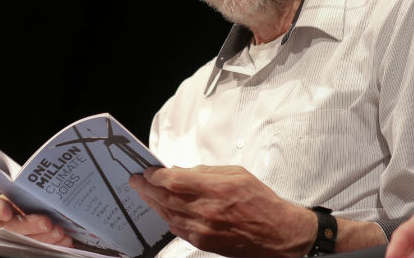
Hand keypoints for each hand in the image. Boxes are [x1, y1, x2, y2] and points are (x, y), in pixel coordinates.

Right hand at [0, 195, 72, 246]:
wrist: (47, 204)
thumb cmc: (38, 194)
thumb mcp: (35, 188)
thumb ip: (39, 191)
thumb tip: (55, 193)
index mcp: (4, 204)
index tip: (7, 213)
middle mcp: (8, 221)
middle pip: (12, 227)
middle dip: (30, 225)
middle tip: (47, 223)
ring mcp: (20, 235)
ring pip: (27, 240)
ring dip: (45, 237)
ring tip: (60, 232)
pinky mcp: (33, 244)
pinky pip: (40, 247)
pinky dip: (55, 243)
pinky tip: (65, 239)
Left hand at [129, 165, 314, 256]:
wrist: (278, 234)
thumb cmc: (261, 201)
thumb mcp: (236, 174)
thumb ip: (205, 172)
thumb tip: (180, 171)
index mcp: (215, 189)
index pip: (173, 181)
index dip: (155, 175)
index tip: (148, 171)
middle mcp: (206, 211)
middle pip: (165, 197)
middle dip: (146, 188)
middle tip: (136, 181)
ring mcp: (203, 229)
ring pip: (167, 214)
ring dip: (153, 202)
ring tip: (144, 193)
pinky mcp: (203, 242)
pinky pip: (177, 229)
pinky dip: (167, 217)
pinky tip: (163, 209)